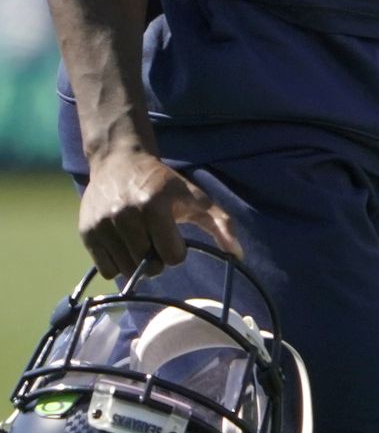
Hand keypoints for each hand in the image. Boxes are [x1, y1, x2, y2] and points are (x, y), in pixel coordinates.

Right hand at [78, 147, 241, 279]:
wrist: (120, 162)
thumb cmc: (164, 184)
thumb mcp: (196, 198)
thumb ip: (220, 224)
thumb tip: (238, 254)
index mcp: (155, 206)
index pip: (172, 257)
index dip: (177, 251)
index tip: (173, 235)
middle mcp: (125, 215)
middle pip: (148, 266)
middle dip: (156, 257)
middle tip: (154, 238)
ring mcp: (103, 225)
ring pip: (126, 270)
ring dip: (136, 262)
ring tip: (138, 239)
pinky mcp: (86, 232)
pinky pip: (106, 269)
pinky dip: (117, 264)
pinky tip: (122, 244)